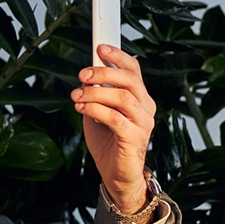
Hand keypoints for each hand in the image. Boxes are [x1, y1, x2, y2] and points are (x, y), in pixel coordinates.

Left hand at [74, 45, 156, 212]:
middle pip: (130, 80)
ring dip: (96, 93)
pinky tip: (82, 108)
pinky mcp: (135, 139)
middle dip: (103, 73)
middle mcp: (146, 108)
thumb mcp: (99, 111)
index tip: (100, 48)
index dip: (118, 57)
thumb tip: (87, 74)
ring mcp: (143, 124)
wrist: (116, 175)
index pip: (134, 70)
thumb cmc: (108, 142)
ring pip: (123, 97)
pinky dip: (96, 110)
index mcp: (140, 98)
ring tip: (77, 96)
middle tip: (82, 75)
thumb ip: (97, 93)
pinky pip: (116, 118)